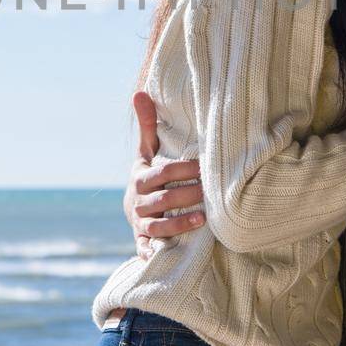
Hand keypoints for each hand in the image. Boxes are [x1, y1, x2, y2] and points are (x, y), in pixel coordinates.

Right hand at [123, 91, 205, 259]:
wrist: (134, 209)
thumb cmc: (148, 176)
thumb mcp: (146, 151)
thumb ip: (147, 124)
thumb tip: (139, 92)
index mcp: (139, 178)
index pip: (161, 173)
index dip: (183, 170)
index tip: (204, 166)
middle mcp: (137, 201)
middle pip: (163, 199)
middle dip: (187, 195)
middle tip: (212, 192)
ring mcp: (140, 223)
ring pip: (157, 225)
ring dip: (179, 224)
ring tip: (203, 219)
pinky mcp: (143, 242)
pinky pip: (146, 248)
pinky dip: (154, 252)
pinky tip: (167, 253)